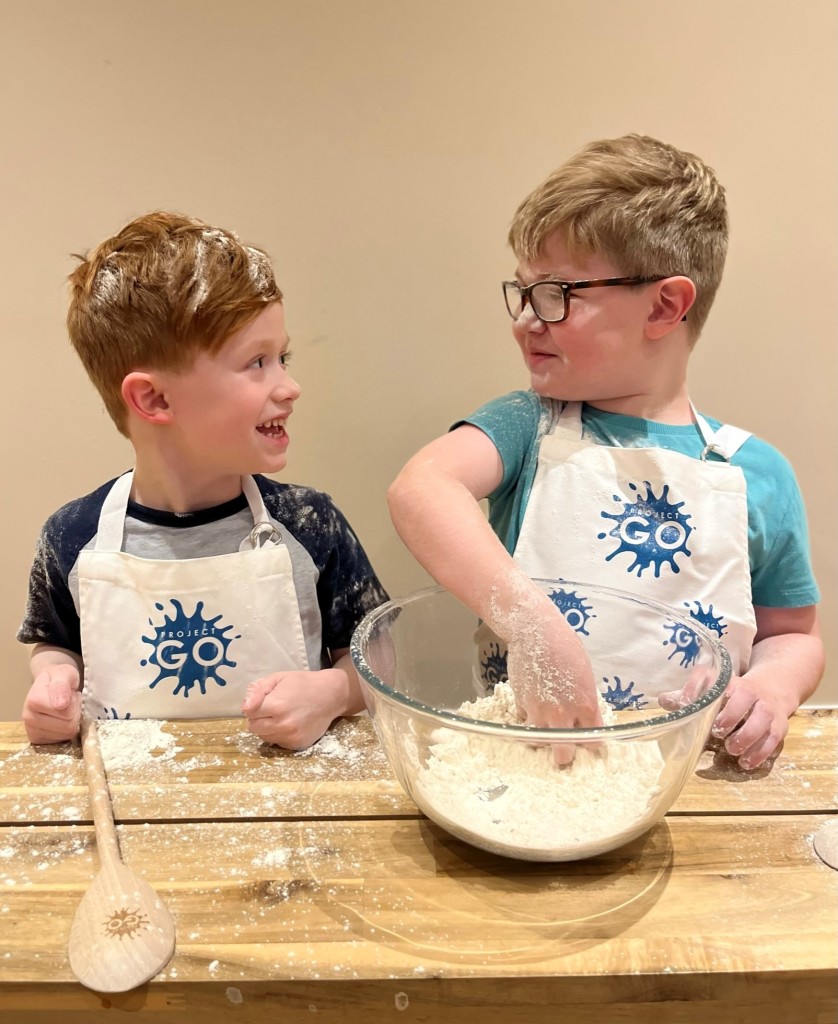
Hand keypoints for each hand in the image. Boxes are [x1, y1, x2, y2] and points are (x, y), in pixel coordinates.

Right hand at [22, 664, 81, 743]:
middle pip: (68, 725)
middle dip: (75, 712)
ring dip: (72, 721)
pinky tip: (61, 719)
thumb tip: (61, 704)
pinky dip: (66, 730)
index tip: (70, 693)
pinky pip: (62, 740)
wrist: (48, 684)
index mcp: (34, 700)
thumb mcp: (64, 673)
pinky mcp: (38, 740)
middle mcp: (28, 718)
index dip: (75, 702)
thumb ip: (62, 685)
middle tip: (69, 702)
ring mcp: (32, 731)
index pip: (67, 712)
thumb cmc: (59, 678)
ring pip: (67, 734)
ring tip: (65, 709)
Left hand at [241, 668, 348, 749]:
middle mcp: (283, 725)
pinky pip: (278, 742)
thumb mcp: (278, 678)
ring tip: (281, 716)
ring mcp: (291, 737)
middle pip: (253, 728)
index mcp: (276, 706)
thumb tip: (245, 708)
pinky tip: (290, 724)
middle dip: (258, 718)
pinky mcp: (298, 745)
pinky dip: (279, 735)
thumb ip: (257, 690)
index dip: (254, 706)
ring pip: (264, 737)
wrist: (330, 695)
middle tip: (272, 709)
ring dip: (267, 728)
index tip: (265, 700)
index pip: (248, 713)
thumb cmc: (302, 683)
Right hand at [506, 607, 601, 765]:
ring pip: (539, 742)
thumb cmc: (565, 647)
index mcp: (585, 706)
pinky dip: (529, 717)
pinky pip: (526, 720)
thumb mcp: (585, 675)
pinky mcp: (521, 704)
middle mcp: (562, 714)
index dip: (591, 745)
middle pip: (563, 755)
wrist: (536, 632)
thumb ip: (585, 702)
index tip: (588, 742)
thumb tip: (583, 718)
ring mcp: (539, 711)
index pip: (593, 742)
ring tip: (545, 727)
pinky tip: (533, 704)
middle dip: (564, 755)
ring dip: (543, 737)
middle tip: (564, 747)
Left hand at [660, 672, 791, 769]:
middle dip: (730, 716)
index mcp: (728, 682)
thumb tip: (663, 701)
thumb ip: (691, 696)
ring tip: (731, 749)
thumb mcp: (714, 691)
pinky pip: (773, 739)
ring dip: (747, 736)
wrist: (771, 691)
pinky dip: (760, 752)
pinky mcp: (779, 725)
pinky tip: (746, 762)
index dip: (698, 687)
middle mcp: (750, 691)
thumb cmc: (734, 695)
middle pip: (744, 697)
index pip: (713, 678)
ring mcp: (767, 708)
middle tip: (717, 732)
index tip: (688, 702)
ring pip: (762, 718)